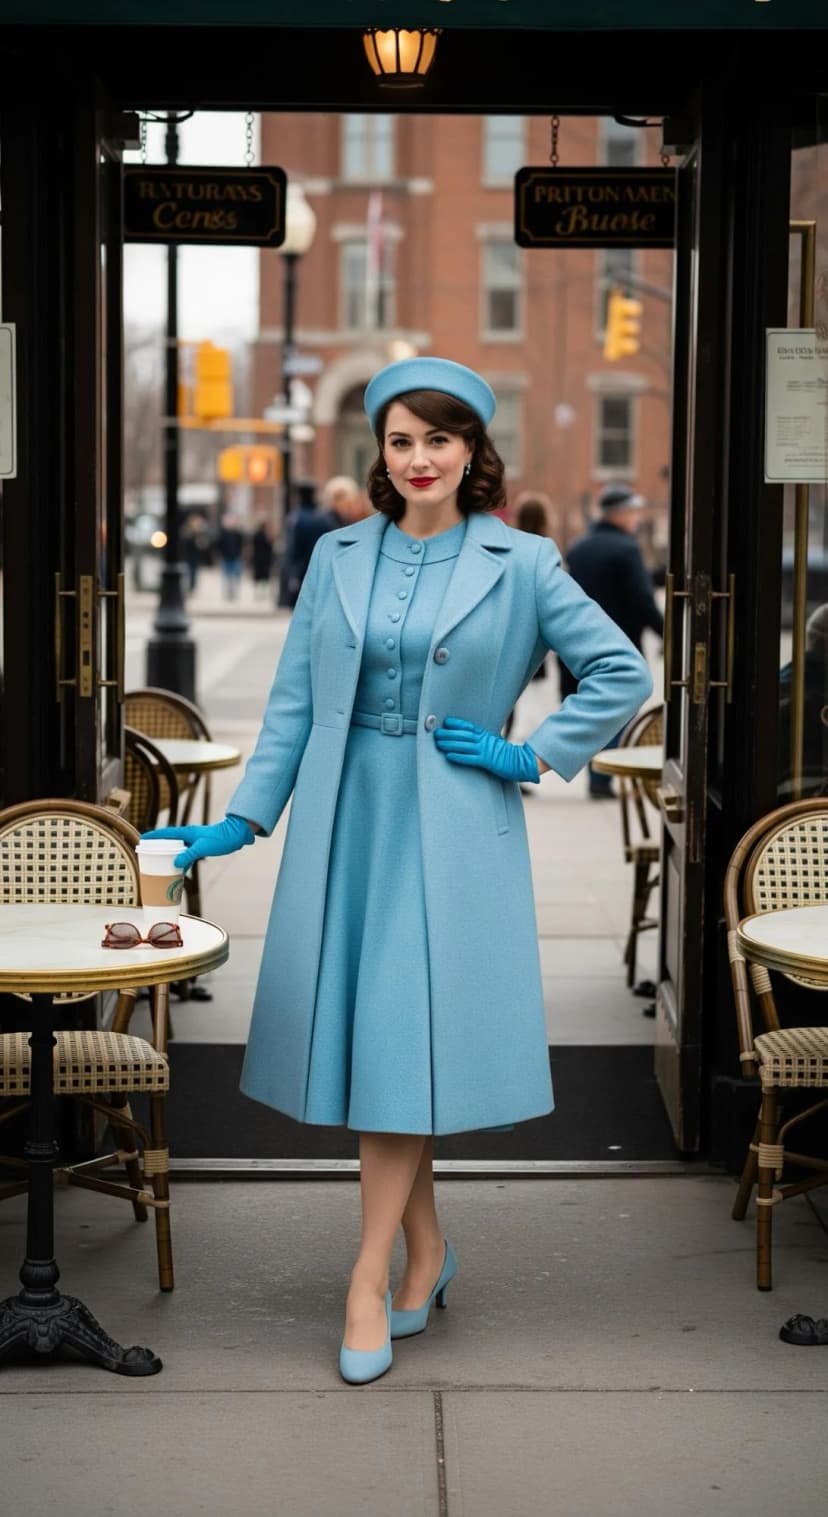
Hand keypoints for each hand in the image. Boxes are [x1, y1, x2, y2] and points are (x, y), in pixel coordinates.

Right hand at [141, 814, 255, 871]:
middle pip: (169, 842)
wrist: (236, 836)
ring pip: (177, 850)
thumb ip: (188, 855)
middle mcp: (188, 836)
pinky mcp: (200, 848)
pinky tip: (179, 872)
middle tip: (148, 855)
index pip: (165, 833)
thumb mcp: (203, 848)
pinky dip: (182, 863)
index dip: (153, 836)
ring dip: (170, 857)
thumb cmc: (220, 839)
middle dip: (159, 848)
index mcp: (186, 833)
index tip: (142, 839)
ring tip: (161, 866)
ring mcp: (194, 842)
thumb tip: (176, 864)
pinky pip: (186, 856)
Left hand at [433, 717, 539, 783]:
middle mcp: (484, 741)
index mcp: (486, 735)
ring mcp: (486, 751)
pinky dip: (459, 757)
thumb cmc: (506, 754)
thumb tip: (470, 738)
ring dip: (450, 744)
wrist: (521, 762)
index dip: (457, 724)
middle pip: (464, 735)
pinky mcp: (487, 762)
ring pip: (464, 746)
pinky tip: (449, 756)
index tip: (446, 722)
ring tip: (438, 743)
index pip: (469, 727)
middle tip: (436, 733)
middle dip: (449, 733)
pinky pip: (470, 759)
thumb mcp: (494, 743)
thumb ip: (482, 740)